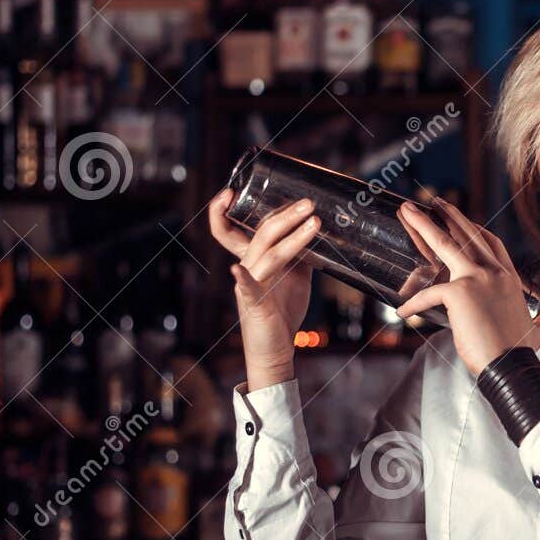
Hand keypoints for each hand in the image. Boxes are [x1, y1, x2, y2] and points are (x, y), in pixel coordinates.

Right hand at [208, 188, 318, 389]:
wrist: (275, 348)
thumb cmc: (282, 310)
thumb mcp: (296, 275)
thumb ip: (301, 253)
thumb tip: (317, 229)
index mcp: (253, 259)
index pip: (232, 230)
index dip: (223, 211)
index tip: (230, 191)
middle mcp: (247, 267)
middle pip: (261, 234)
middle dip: (284, 215)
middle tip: (308, 203)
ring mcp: (249, 285)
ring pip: (267, 255)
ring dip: (291, 238)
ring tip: (313, 222)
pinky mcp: (254, 305)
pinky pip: (246, 289)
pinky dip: (243, 278)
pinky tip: (237, 270)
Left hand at [396, 197, 539, 376]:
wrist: (512, 366)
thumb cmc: (520, 353)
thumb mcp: (538, 331)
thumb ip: (539, 322)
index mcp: (509, 279)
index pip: (491, 244)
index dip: (474, 229)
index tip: (461, 220)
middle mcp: (494, 273)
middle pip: (467, 234)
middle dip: (447, 215)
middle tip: (432, 202)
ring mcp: (477, 280)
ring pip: (445, 244)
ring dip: (424, 225)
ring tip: (408, 211)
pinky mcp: (459, 293)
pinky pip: (428, 293)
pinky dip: (413, 303)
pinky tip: (403, 311)